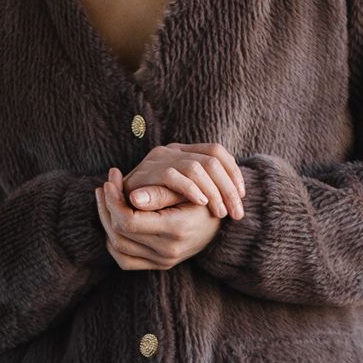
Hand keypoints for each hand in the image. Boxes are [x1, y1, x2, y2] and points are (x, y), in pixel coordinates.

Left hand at [95, 165, 225, 269]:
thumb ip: (161, 193)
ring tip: (106, 198)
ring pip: (117, 246)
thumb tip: (131, 196)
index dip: (114, 199)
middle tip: (105, 185)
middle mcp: (167, 252)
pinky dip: (114, 241)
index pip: (128, 221)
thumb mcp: (191, 190)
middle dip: (107, 206)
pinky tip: (113, 220)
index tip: (111, 178)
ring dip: (106, 221)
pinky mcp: (158, 265)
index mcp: (175, 231)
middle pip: (118, 233)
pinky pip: (124, 260)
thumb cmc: (208, 201)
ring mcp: (162, 262)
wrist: (223, 228)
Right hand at [120, 141, 244, 220]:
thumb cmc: (157, 205)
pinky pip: (173, 176)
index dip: (233, 172)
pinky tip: (201, 204)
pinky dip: (190, 190)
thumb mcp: (184, 197)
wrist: (119, 205)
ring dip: (214, 192)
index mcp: (183, 151)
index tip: (242, 196)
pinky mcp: (147, 173)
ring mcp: (159, 159)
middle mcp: (172, 150)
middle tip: (236, 213)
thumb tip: (239, 194)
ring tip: (220, 213)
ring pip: (196, 167)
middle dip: (228, 188)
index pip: (217, 150)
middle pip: (212, 159)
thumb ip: (206, 190)